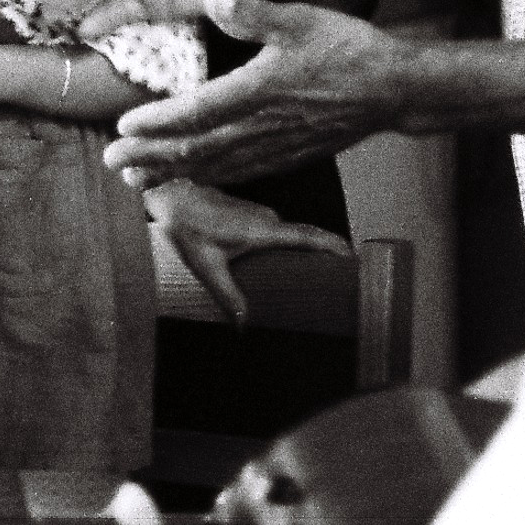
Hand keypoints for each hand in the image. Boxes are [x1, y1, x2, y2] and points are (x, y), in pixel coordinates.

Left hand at [106, 0, 406, 189]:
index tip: (124, 128)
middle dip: (151, 158)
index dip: (158, 124)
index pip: (198, 113)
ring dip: (173, 174)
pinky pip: (240, 173)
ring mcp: (275, 147)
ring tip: (136, 180)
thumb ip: (254, 11)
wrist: (394, 89)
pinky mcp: (288, 156)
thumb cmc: (347, 49)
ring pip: (215, 166)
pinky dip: (209, 179)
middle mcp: (262, 126)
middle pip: (197, 149)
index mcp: (259, 91)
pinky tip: (192, 179)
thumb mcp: (302, 19)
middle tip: (113, 162)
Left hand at [144, 182, 350, 324]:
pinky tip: (285, 261)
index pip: (309, 236)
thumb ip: (227, 296)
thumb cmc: (187, 229)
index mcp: (264, 229)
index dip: (333, 246)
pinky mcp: (250, 213)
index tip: (354, 257)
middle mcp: (267, 218)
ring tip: (320, 274)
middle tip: (344, 278)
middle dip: (325, 254)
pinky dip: (287, 244)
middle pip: (304, 237)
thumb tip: (243, 326)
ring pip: (289, 235)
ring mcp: (259, 212)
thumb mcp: (207, 266)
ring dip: (304, 250)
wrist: (171, 197)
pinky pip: (277, 231)